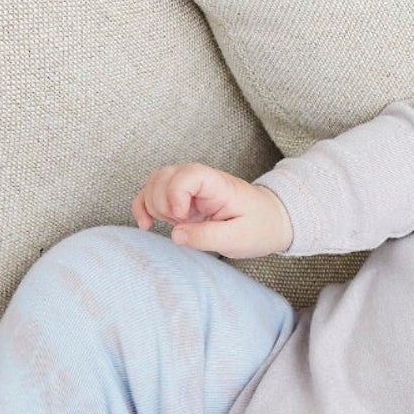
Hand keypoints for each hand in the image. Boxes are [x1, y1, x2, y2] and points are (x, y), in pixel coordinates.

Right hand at [132, 163, 293, 259]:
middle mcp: (200, 179)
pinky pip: (153, 193)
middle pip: (163, 177)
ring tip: (174, 225)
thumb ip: (208, 237)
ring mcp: (189, 186)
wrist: (269, 221)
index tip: (182, 218)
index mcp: (217, 184)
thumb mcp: (239, 238)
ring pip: (154, 183)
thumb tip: (176, 235)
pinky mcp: (182, 196)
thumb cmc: (259, 227)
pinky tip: (147, 225)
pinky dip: (144, 207)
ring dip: (154, 207)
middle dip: (162, 205)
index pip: (187, 175)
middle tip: (181, 225)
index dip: (176, 195)